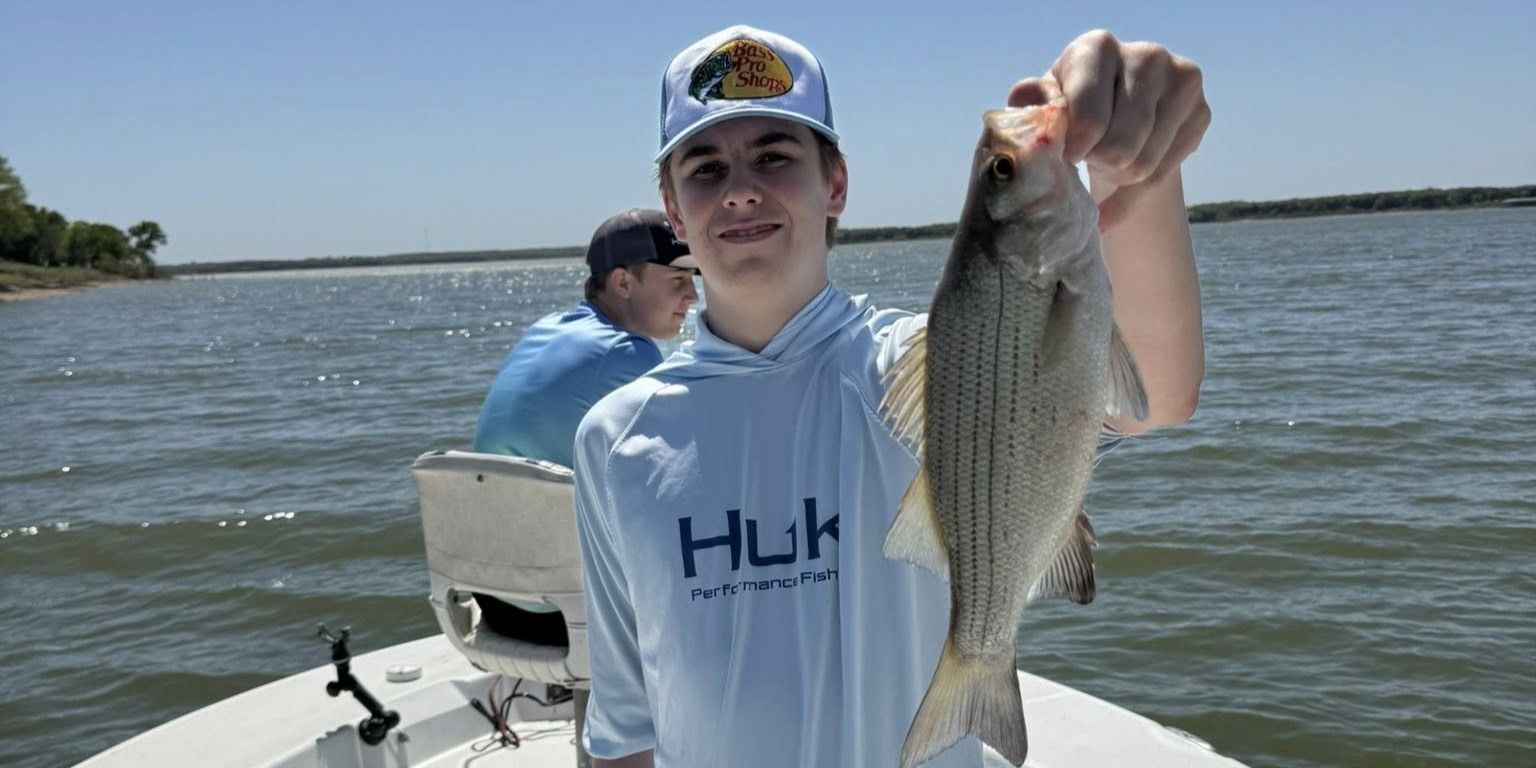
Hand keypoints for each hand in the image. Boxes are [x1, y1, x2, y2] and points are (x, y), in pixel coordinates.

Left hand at [1008, 30, 1210, 230]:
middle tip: (1090, 157)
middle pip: (1119, 148)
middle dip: (1098, 164)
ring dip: (1117, 178)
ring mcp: (1181, 80)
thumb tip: (1031, 99)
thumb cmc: (1072, 108)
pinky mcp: (1201, 112)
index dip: (1074, 150)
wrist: (1117, 114)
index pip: (1089, 121)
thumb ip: (1033, 103)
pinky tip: (1123, 185)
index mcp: (1097, 47)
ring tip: (1107, 161)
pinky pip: (1164, 176)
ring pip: (1143, 166)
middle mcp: (1146, 56)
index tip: (1068, 153)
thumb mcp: (1046, 105)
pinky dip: (1134, 195)